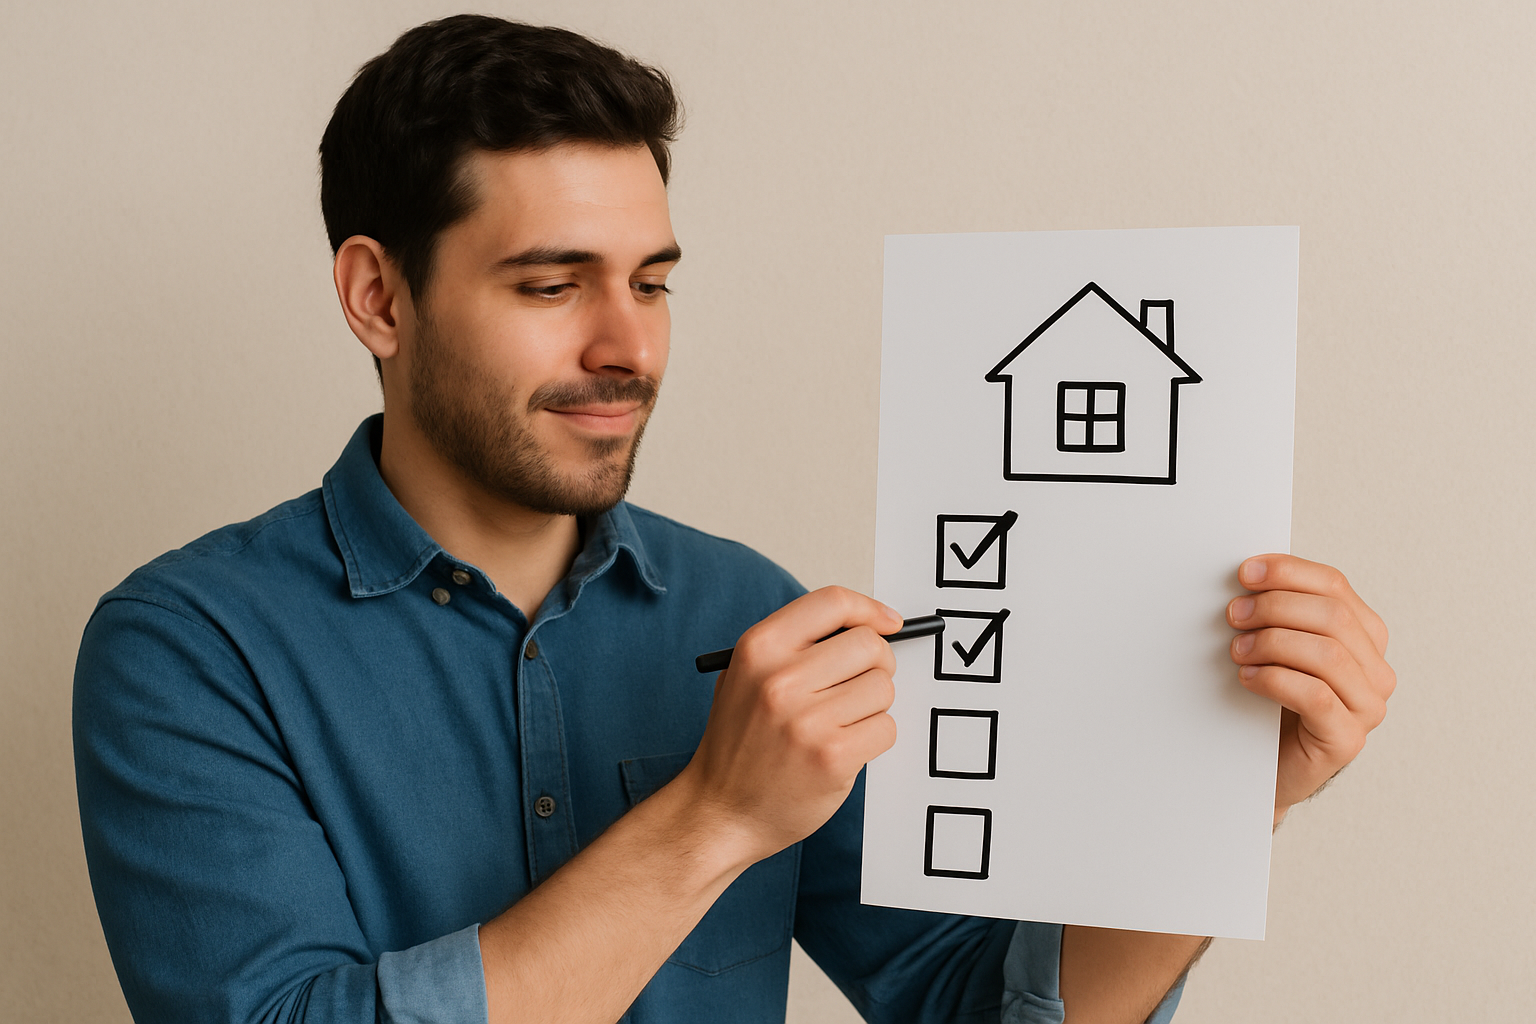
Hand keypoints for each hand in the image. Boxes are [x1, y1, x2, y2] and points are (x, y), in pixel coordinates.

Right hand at [679, 587, 902, 865]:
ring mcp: (807, 720)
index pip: (831, 602)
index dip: (868, 609)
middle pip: (869, 645)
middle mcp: (780, 679)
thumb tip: (866, 626)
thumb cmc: (739, 745)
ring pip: (883, 688)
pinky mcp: (832, 757)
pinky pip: (885, 728)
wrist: (719, 811)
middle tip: (858, 685)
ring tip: (840, 723)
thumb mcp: (746, 676)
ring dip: (872, 706)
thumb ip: (796, 646)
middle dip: (875, 664)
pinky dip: (873, 738)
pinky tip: (843, 748)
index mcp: (758, 648)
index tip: (887, 623)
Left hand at [1226, 555, 1394, 823]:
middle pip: (1332, 616)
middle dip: (1276, 607)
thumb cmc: (1272, 700)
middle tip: (1234, 614)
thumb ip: (1280, 612)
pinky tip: (1248, 678)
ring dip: (1273, 643)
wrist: (1268, 765)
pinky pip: (1317, 697)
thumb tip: (1250, 575)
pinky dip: (1275, 679)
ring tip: (1238, 649)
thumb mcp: (1280, 646)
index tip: (1246, 572)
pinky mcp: (1347, 740)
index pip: (1335, 586)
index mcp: (1365, 636)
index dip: (1289, 572)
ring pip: (1327, 654)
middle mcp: (1375, 670)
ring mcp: (1367, 707)